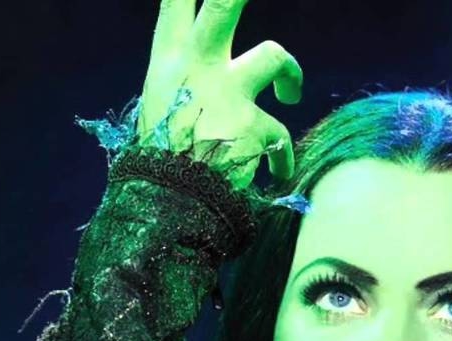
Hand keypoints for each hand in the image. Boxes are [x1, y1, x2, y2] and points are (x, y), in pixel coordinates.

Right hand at [137, 0, 302, 188]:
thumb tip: (213, 80)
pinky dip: (280, 157)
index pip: (176, 3)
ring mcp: (226, 94)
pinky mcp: (253, 127)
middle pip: (222, 5)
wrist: (167, 208)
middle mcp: (196, 66)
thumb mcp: (162, 107)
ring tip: (290, 92)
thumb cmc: (161, 161)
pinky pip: (281, 137)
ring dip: (290, 73)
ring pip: (275, 56)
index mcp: (168, 60)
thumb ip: (186, 82)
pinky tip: (276, 173)